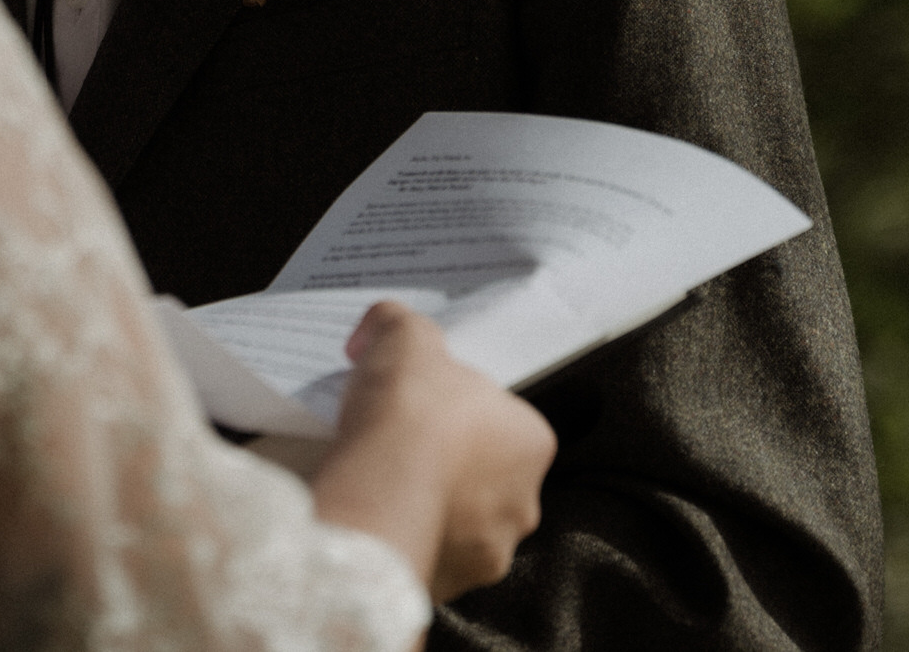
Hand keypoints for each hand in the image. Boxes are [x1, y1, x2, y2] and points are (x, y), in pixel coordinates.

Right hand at [309, 302, 556, 602]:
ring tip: (380, 485)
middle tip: (400, 446)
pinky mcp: (452, 586)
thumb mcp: (406, 336)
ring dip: (428, 508)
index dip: (460, 410)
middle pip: (483, 477)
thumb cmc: (410, 414)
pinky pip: (429, 558)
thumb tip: (383, 325)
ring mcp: (490, 551)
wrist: (379, 490)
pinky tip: (375, 518)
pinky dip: (406, 542)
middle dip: (447, 466)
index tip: (422, 406)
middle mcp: (524, 503)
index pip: (503, 421)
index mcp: (533, 440)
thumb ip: (401, 323)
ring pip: (459, 525)